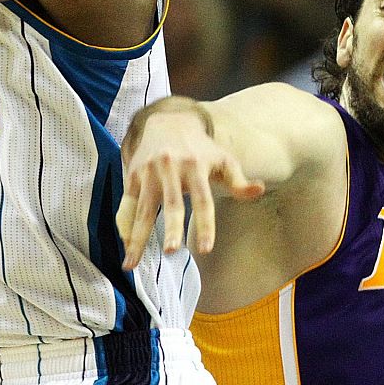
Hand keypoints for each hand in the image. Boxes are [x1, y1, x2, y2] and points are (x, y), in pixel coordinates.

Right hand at [114, 106, 263, 269]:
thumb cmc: (200, 148)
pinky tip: (126, 246)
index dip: (205, 224)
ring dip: (138, 237)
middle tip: (170, 251)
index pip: (203, 200)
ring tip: (132, 263)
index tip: (206, 249)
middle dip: (170, 227)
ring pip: (144, 208)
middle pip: (172, 203)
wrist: (167, 121)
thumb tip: (259, 190)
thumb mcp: (222, 159)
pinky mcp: (133, 174)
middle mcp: (171, 168)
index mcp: (196, 165)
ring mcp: (149, 171)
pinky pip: (127, 203)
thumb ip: (238, 180)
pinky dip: (124, 225)